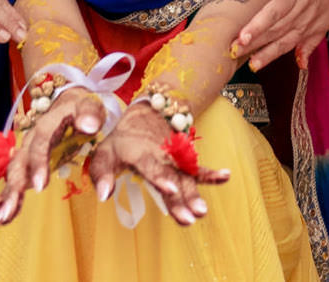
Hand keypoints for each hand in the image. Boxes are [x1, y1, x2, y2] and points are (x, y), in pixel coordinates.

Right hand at [0, 90, 110, 224]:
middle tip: (9, 211)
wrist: (69, 104)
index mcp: (47, 126)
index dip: (39, 164)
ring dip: (7, 196)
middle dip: (14, 188)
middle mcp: (31, 141)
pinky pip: (15, 182)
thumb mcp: (89, 105)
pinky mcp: (28, 166)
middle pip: (20, 164)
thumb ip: (89, 113)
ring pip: (14, 175)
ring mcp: (27, 154)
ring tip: (1, 218)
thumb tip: (90, 124)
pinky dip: (5, 196)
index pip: (41, 144)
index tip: (42, 187)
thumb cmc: (81, 107)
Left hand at [86, 105, 229, 225]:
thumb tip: (104, 196)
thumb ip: (102, 174)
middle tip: (189, 217)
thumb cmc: (123, 140)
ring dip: (195, 194)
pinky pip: (199, 168)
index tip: (169, 189)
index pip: (151, 166)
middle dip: (181, 198)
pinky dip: (212, 173)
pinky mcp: (186, 161)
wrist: (148, 112)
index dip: (160, 177)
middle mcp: (161, 155)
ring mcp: (176, 158)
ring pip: (186, 178)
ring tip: (202, 212)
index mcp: (140, 153)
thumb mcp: (104, 152)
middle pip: (172, 178)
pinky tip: (226, 177)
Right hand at [233, 0, 328, 71]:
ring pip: (277, 11)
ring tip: (244, 35)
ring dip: (261, 23)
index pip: (283, 43)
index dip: (267, 55)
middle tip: (235, 52)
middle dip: (255, 43)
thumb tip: (301, 65)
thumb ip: (309, 42)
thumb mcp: (325, 21)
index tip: (252, 66)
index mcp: (304, 26)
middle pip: (274, 30)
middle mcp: (300, 13)